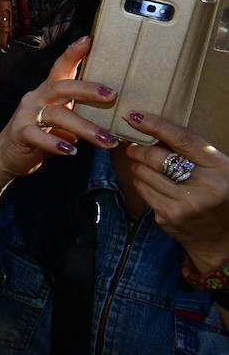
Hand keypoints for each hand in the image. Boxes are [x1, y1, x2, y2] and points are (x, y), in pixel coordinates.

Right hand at [0, 37, 118, 180]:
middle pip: (61, 87)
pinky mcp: (20, 133)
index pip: (61, 68)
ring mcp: (26, 114)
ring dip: (85, 127)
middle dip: (88, 90)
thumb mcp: (62, 119)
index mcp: (48, 91)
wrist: (8, 154)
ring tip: (107, 140)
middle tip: (112, 95)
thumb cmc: (42, 134)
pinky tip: (71, 151)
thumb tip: (114, 113)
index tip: (89, 39)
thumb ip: (80, 113)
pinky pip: (39, 135)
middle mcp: (37, 97)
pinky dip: (56, 143)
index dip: (73, 53)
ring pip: (57, 114)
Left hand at [123, 112, 228, 274]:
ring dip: (137, 166)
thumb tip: (153, 131)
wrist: (224, 238)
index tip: (135, 116)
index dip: (155, 125)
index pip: (182, 140)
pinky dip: (140, 182)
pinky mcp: (168, 217)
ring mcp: (184, 205)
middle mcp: (203, 187)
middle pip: (156, 158)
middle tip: (134, 147)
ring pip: (143, 174)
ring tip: (143, 165)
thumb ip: (193, 152)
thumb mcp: (219, 169)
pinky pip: (142, 191)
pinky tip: (149, 183)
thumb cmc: (221, 194)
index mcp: (220, 169)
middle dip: (139, 149)